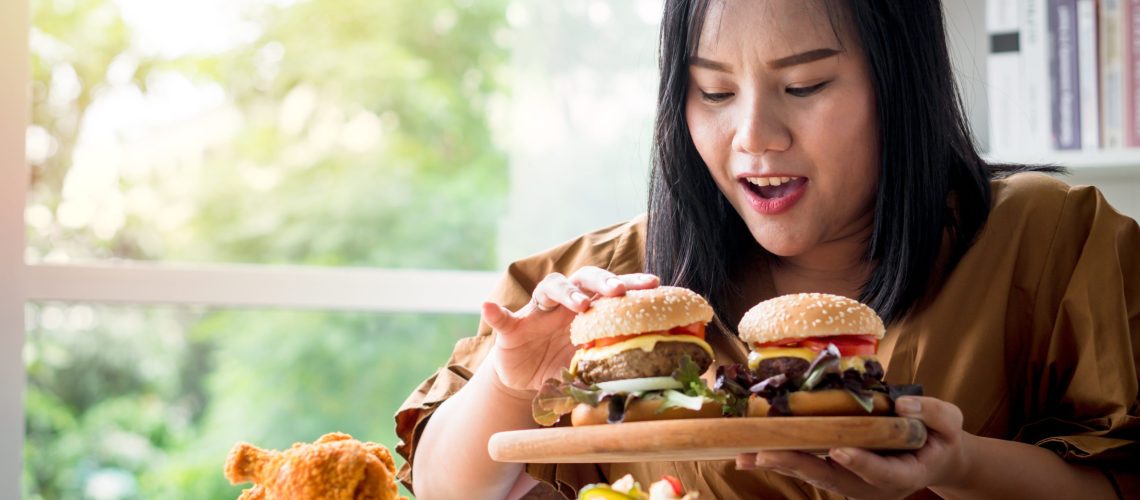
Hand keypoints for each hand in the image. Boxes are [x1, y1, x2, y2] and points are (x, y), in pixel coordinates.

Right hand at [480, 267, 659, 395]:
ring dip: (566, 292)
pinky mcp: (511, 327)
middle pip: (585, 278)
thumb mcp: (586, 367)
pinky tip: (488, 307)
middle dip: (603, 281)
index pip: (610, 290)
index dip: (631, 283)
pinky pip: (501, 317)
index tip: (654, 284)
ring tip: (578, 304)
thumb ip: (607, 367)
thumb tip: (643, 380)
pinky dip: (494, 312)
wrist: (525, 379)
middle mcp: (565, 303)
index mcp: (587, 310)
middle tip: (617, 291)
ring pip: (551, 287)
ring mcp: (537, 312)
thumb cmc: (560, 366)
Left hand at [735, 397, 970, 499]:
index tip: (841, 450)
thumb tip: (904, 403)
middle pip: (832, 478)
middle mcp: (871, 487)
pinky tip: (750, 453)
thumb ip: (935, 414)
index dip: (860, 462)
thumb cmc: (940, 439)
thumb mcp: (951, 425)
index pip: (880, 472)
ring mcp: (851, 484)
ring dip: (780, 464)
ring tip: (746, 456)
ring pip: (813, 476)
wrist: (933, 459)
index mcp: (902, 476)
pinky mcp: (836, 475)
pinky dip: (780, 460)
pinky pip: (806, 468)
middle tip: (766, 454)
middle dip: (798, 465)